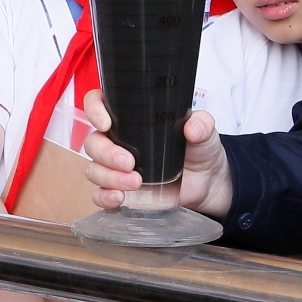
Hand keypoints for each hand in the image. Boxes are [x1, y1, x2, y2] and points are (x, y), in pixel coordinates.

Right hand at [81, 91, 230, 217]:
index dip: (94, 109)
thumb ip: (201, 124)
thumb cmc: (198, 148)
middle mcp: (117, 140)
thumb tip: (192, 128)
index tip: (105, 122)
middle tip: (130, 162)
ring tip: (136, 182)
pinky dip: (104, 197)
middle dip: (107, 153)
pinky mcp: (120, 190)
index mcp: (129, 117)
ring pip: (94, 169)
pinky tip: (119, 198)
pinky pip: (99, 194)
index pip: (98, 103)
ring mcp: (115, 167)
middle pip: (93, 142)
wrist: (208, 181)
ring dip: (109, 177)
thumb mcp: (204, 130)